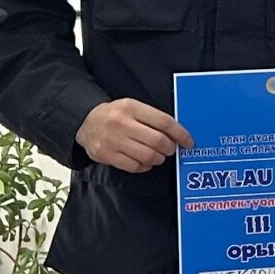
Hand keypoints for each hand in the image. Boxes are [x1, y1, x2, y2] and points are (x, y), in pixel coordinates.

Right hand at [78, 98, 192, 172]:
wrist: (86, 123)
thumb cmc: (115, 115)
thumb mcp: (133, 107)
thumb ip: (153, 118)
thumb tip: (178, 133)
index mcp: (131, 107)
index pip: (164, 122)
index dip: (180, 134)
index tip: (188, 141)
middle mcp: (121, 123)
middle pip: (158, 141)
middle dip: (170, 148)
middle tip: (171, 149)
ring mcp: (113, 140)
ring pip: (148, 156)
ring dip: (158, 158)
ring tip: (157, 155)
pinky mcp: (106, 155)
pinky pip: (134, 166)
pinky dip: (144, 166)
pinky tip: (144, 161)